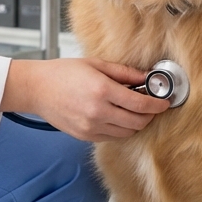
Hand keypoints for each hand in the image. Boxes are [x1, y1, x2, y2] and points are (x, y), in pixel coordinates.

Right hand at [2, 58, 168, 140]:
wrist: (37, 89)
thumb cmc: (63, 72)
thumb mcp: (95, 64)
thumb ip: (124, 72)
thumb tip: (146, 76)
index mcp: (102, 91)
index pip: (140, 104)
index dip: (157, 104)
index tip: (164, 102)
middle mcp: (98, 112)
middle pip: (137, 122)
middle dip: (149, 115)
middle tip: (152, 105)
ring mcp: (91, 127)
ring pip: (127, 132)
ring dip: (136, 123)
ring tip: (133, 110)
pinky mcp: (85, 136)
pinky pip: (112, 137)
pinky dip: (120, 129)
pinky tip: (117, 116)